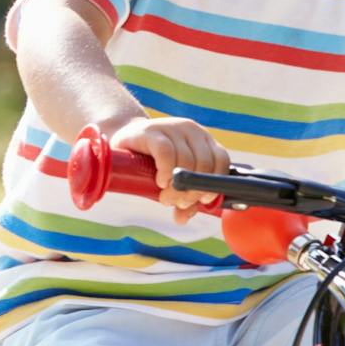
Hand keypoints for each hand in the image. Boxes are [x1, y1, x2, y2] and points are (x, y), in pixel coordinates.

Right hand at [107, 115, 229, 214]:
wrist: (123, 142)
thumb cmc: (151, 163)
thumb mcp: (171, 182)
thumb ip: (182, 199)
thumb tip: (181, 218)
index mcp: (203, 140)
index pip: (221, 160)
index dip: (214, 183)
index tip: (202, 200)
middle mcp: (191, 130)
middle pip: (204, 164)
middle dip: (192, 191)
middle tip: (177, 203)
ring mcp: (172, 127)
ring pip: (186, 161)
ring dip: (177, 187)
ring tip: (165, 197)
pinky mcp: (152, 131)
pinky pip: (166, 153)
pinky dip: (166, 172)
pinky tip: (160, 182)